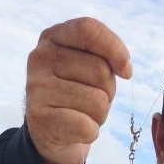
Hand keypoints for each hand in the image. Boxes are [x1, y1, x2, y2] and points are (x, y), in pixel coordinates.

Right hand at [25, 17, 131, 163]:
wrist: (50, 134)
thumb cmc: (76, 94)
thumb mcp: (87, 66)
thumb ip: (104, 56)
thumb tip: (126, 68)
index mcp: (52, 37)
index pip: (89, 29)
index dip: (115, 49)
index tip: (126, 72)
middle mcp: (40, 58)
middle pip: (100, 71)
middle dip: (108, 90)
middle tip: (92, 98)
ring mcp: (37, 88)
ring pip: (98, 102)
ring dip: (100, 114)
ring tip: (83, 113)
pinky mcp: (40, 119)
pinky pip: (87, 127)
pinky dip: (91, 132)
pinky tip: (77, 130)